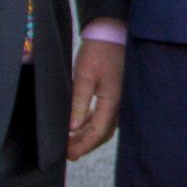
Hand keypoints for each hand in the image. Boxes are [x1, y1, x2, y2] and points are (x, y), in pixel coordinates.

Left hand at [67, 37, 124, 160]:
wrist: (111, 32)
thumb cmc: (99, 51)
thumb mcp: (85, 75)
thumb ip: (79, 102)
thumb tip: (73, 126)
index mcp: (113, 101)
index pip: (98, 132)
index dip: (83, 146)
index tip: (69, 154)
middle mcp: (119, 105)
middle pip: (102, 134)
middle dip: (85, 145)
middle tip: (67, 153)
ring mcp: (118, 100)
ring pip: (103, 126)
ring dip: (87, 136)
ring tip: (70, 142)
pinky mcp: (114, 95)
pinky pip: (103, 116)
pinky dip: (91, 124)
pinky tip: (79, 126)